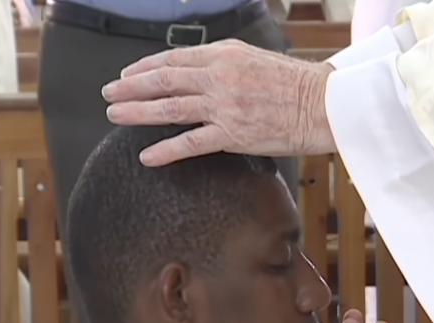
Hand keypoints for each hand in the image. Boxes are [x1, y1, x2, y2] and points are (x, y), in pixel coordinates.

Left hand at [101, 40, 336, 166]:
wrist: (323, 104)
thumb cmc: (297, 84)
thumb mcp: (257, 59)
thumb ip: (226, 63)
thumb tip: (201, 72)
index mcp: (225, 54)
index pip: (175, 58)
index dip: (146, 66)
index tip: (129, 74)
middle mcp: (219, 77)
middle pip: (164, 80)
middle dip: (131, 87)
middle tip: (110, 93)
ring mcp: (223, 106)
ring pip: (170, 108)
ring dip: (137, 112)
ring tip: (116, 115)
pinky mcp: (232, 134)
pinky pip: (191, 142)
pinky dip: (166, 150)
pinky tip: (148, 156)